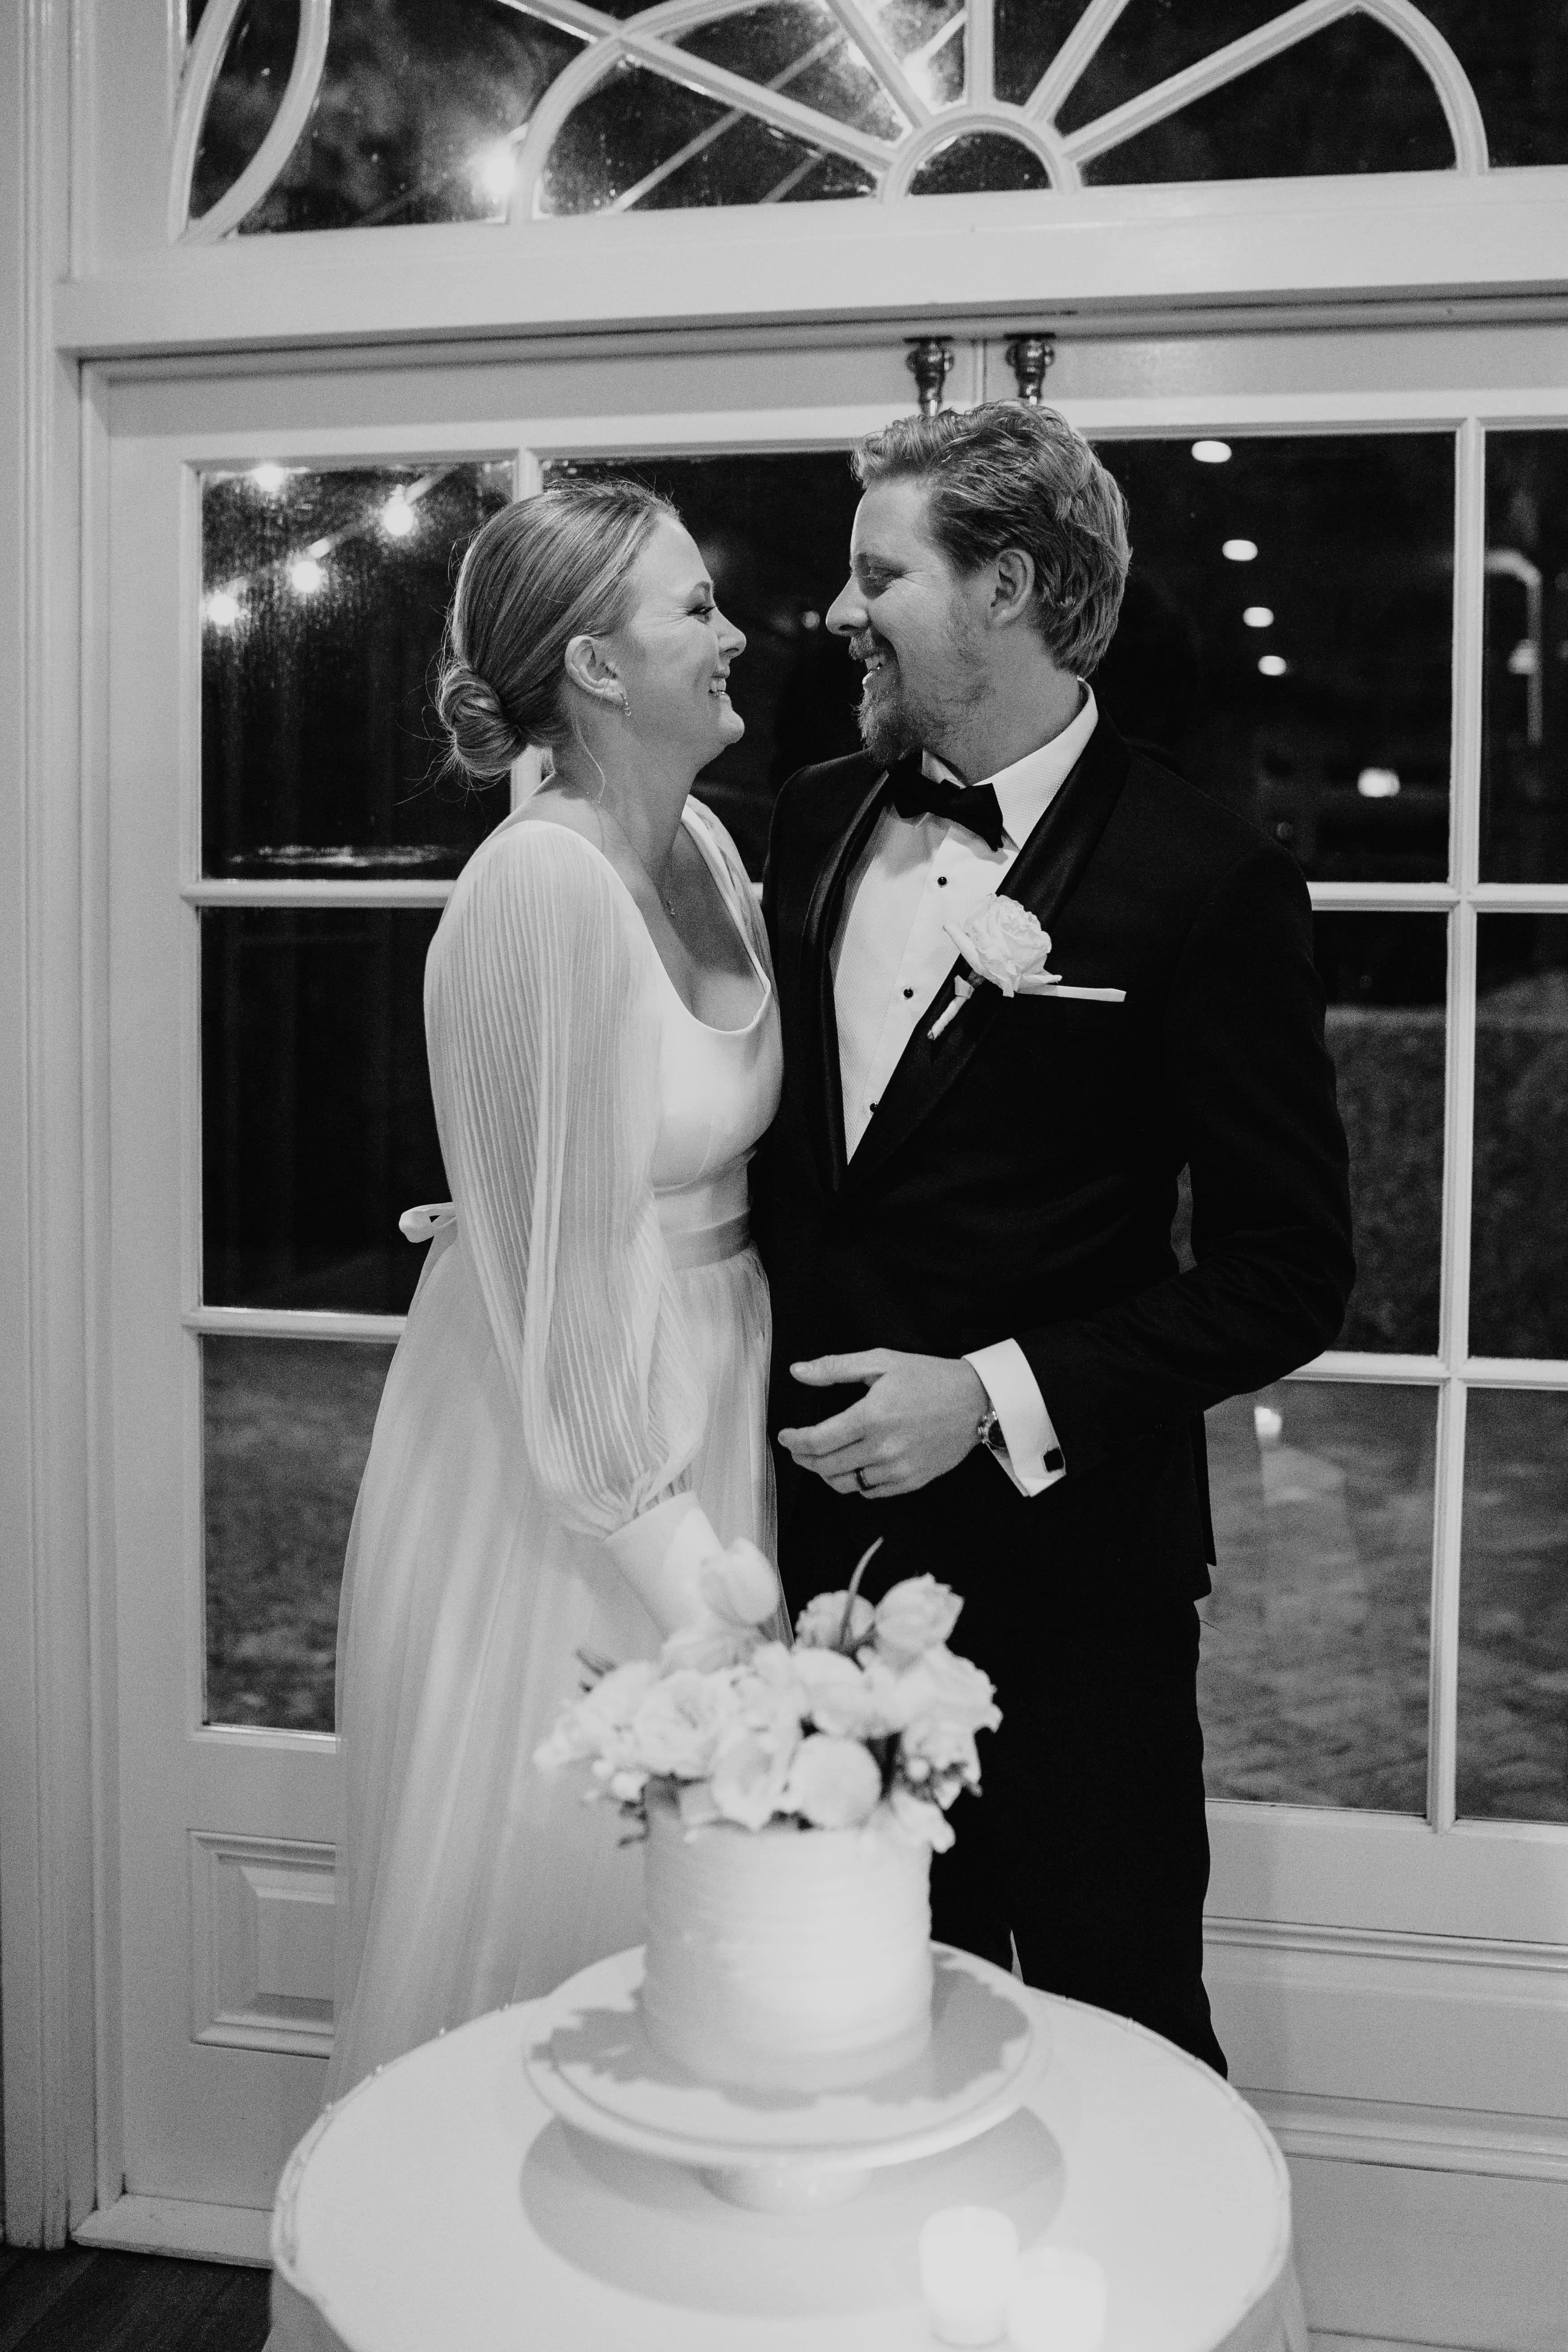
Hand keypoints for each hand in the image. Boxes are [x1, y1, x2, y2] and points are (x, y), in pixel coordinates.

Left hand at [779, 1350, 987, 1498]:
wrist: (975, 1400)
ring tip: (822, 1459)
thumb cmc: (928, 1377)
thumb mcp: (881, 1361)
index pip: (817, 1440)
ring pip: (846, 1483)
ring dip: (826, 1473)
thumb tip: (798, 1371)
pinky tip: (853, 1467)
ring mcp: (898, 1469)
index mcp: (871, 1417)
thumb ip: (835, 1367)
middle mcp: (883, 1448)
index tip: (785, 1436)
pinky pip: (871, 1491)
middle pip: (826, 1466)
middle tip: (798, 1448)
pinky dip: (855, 1482)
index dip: (794, 1441)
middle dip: (804, 1458)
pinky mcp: (912, 1481)